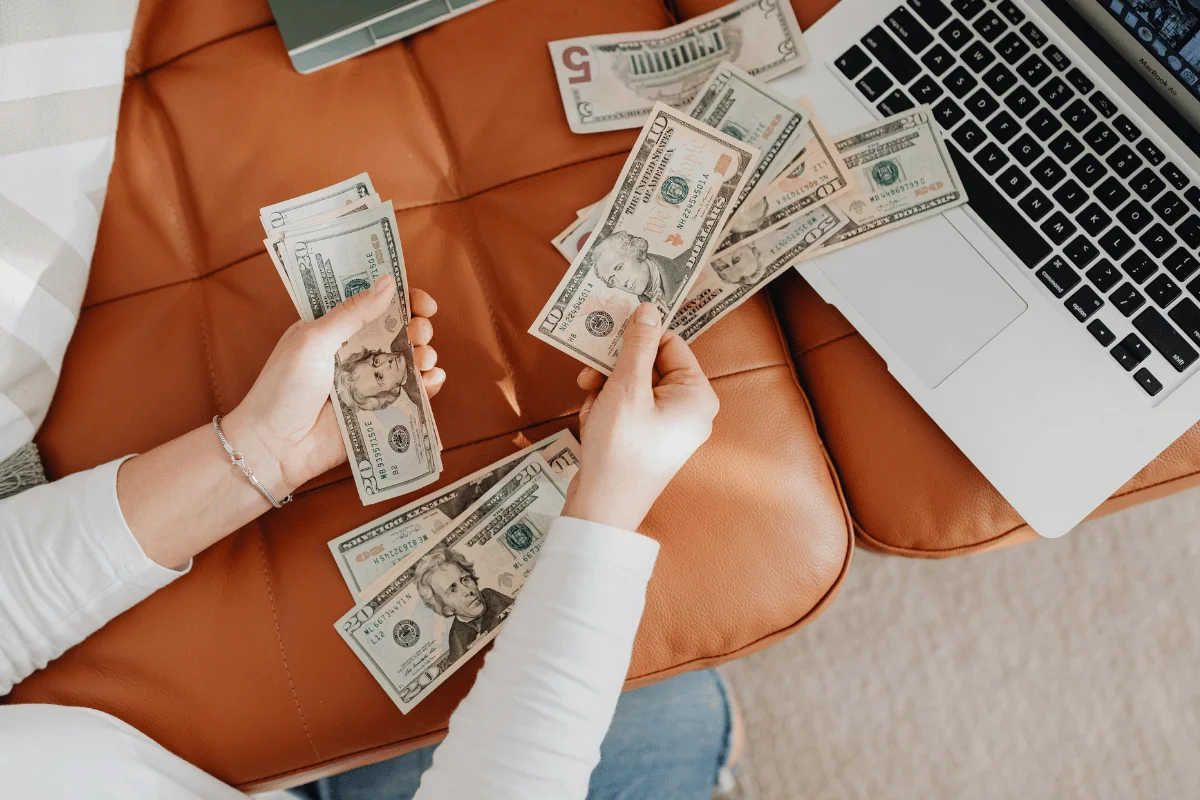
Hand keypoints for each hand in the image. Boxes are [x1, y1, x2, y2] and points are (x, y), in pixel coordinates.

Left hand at [223, 275, 444, 496]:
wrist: (273, 446)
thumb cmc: (282, 389)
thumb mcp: (313, 340)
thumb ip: (352, 313)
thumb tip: (389, 283)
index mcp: (335, 328)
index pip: (374, 303)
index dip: (403, 298)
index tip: (423, 303)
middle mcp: (355, 352)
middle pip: (399, 330)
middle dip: (418, 327)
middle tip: (419, 333)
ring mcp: (369, 382)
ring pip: (409, 361)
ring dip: (425, 354)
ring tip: (422, 358)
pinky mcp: (378, 410)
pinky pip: (411, 395)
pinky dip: (428, 386)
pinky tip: (431, 379)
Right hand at [564, 303, 719, 531]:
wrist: (604, 507)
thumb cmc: (620, 449)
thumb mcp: (626, 388)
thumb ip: (637, 345)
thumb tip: (648, 309)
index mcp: (697, 395)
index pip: (670, 343)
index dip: (637, 339)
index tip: (606, 338)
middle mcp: (689, 409)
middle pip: (649, 364)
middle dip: (615, 370)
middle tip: (588, 378)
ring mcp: (669, 426)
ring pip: (633, 384)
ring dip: (605, 390)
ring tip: (592, 409)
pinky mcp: (648, 438)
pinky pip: (627, 407)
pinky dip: (606, 409)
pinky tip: (593, 423)